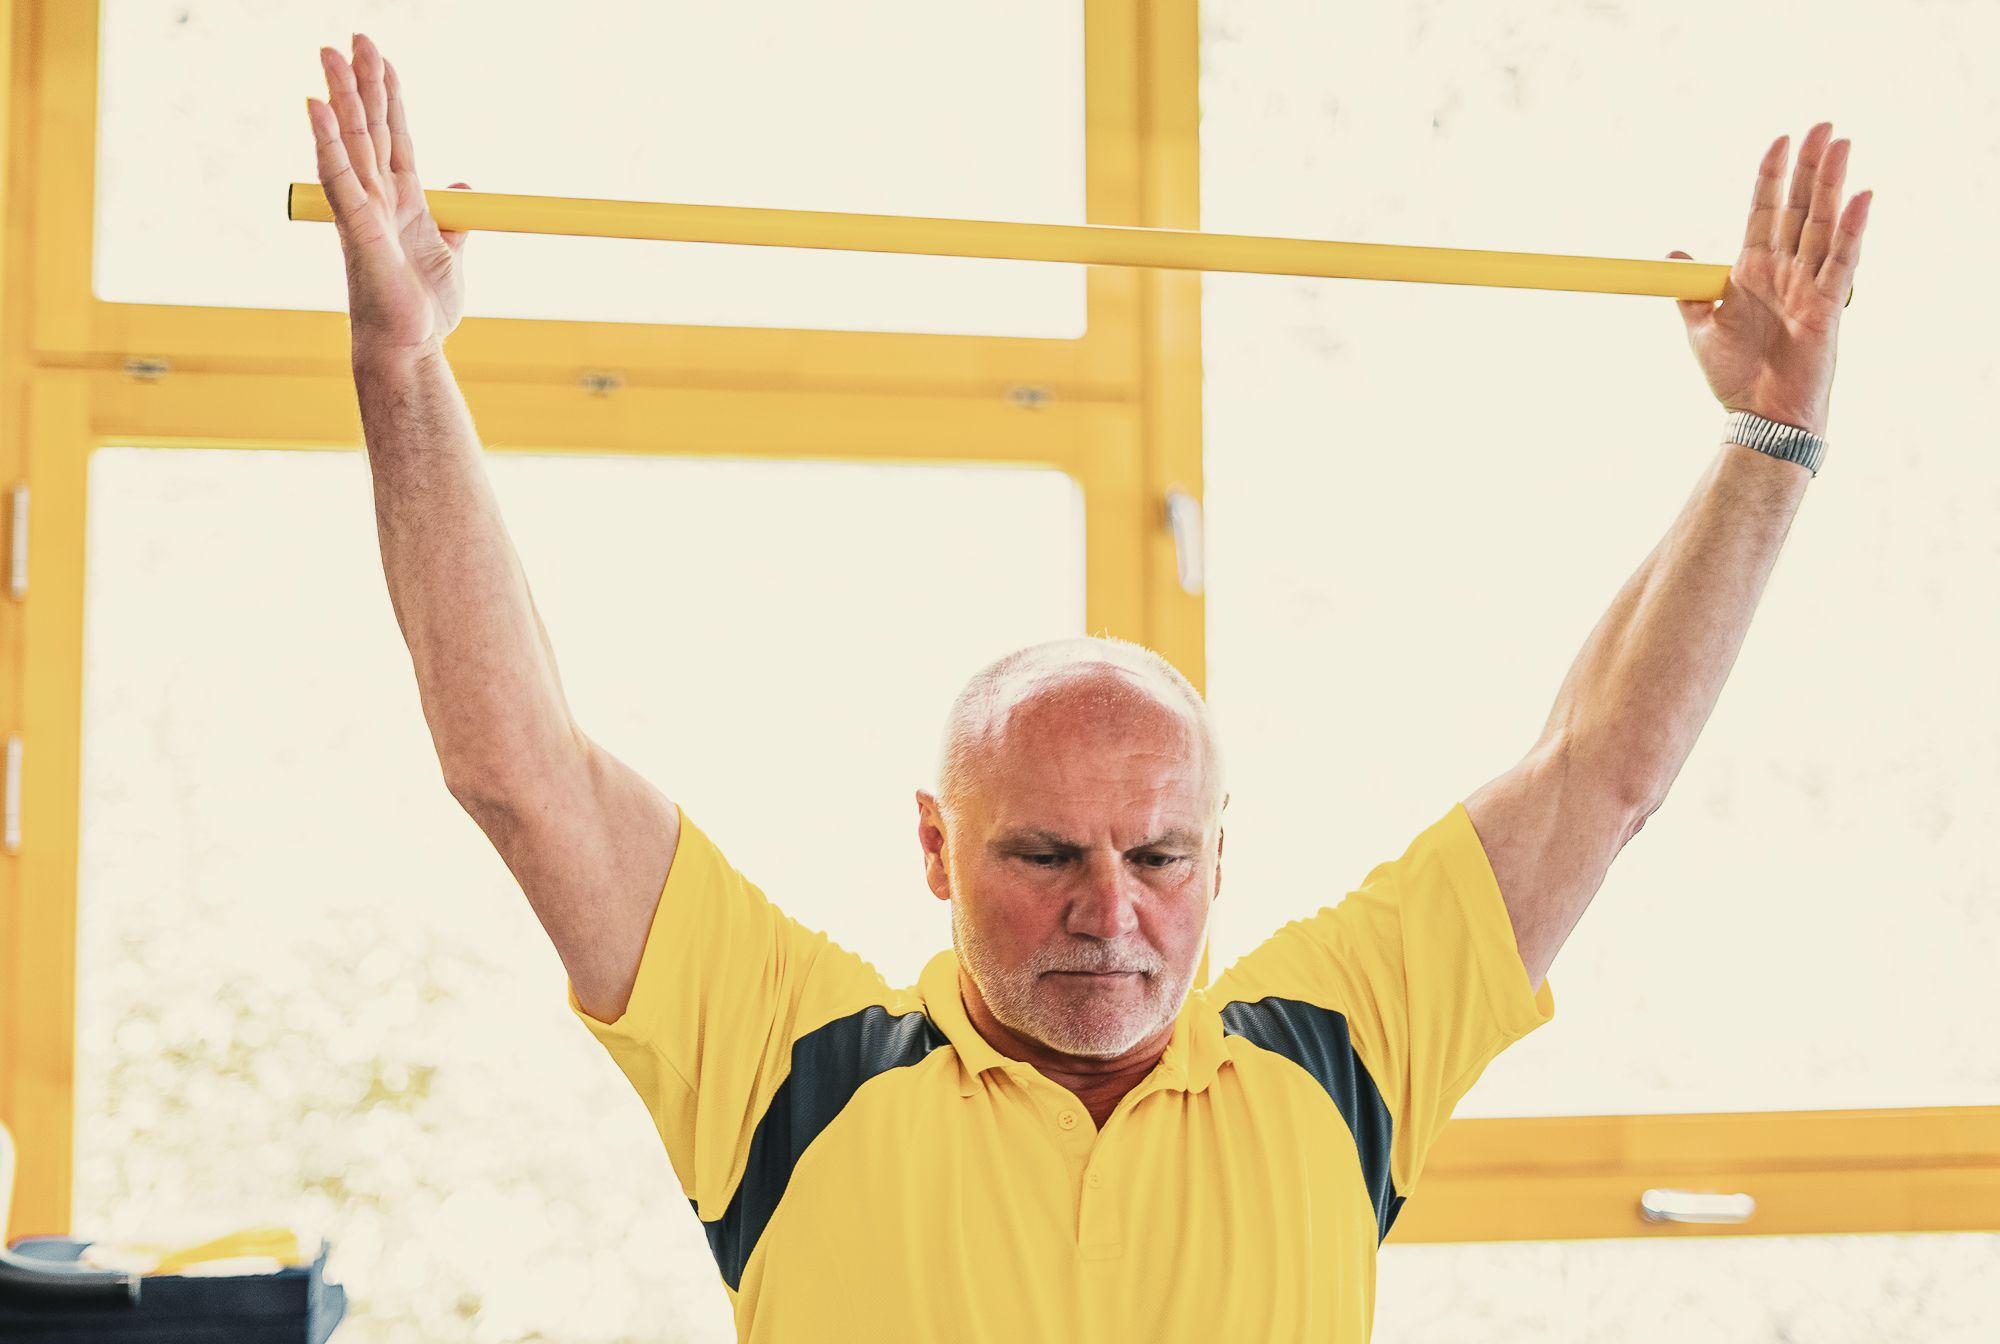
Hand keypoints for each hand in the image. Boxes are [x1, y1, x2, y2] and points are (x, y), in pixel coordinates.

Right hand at [307, 34, 469, 360]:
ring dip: (341, 97)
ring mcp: (365, 212)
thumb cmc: (422, 309)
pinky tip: (316, 108)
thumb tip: (466, 189)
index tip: (383, 59)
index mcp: (402, 201)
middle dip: (362, 82)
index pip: (395, 136)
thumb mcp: (452, 255)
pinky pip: (341, 178)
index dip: (391, 97)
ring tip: (330, 54)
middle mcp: (378, 200)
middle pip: (369, 128)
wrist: (410, 347)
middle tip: (352, 36)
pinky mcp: (359, 230)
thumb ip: (457, 219)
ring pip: (351, 142)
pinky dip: (328, 142)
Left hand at [1666, 122, 1872, 438]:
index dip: (1770, 176)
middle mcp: (1783, 271)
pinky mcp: (1828, 305)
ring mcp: (1808, 285)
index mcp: (1751, 272)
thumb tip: (1672, 254)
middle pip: (1798, 207)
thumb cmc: (1733, 375)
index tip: (1778, 140)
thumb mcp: (1700, 327)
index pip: (1763, 211)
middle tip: (1823, 125)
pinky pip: (1841, 261)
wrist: (1757, 413)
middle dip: (1809, 166)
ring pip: (1822, 224)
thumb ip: (1688, 290)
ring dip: (1832, 183)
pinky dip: (1851, 230)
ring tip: (1841, 143)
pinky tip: (1861, 197)